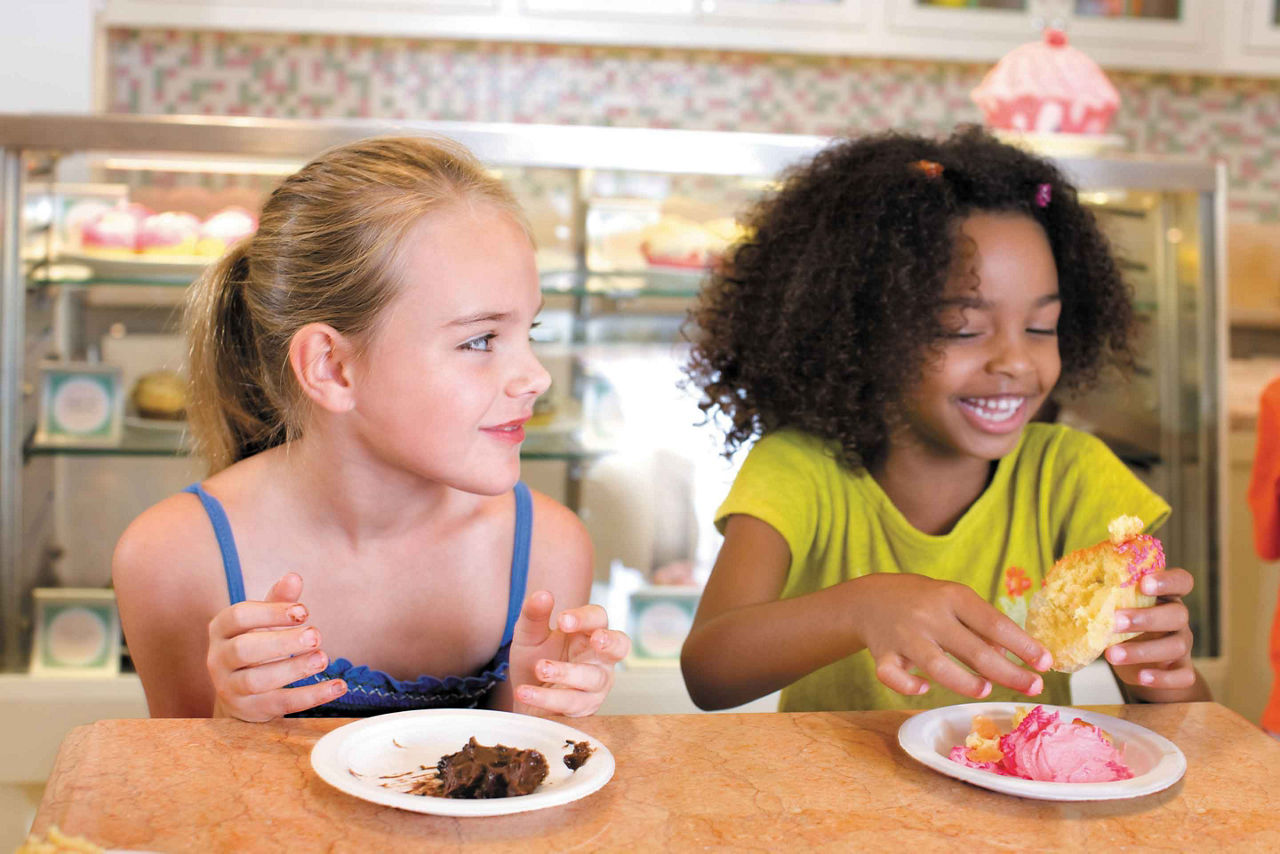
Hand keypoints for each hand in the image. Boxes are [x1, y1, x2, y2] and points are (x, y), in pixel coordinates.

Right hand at [206, 573, 346, 720]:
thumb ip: (279, 599)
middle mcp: (218, 658)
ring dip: (293, 669)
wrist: (240, 691)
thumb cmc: (257, 643)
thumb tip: (294, 577)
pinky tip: (337, 686)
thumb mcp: (264, 620)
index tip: (304, 611)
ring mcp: (230, 687)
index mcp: (221, 629)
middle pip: (244, 649)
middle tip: (317, 635)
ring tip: (323, 658)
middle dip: (282, 642)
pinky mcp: (250, 710)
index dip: (271, 612)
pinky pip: (280, 704)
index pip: (239, 616)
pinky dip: (311, 696)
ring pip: (257, 680)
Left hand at [508, 590, 629, 716]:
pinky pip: (571, 703)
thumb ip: (535, 615)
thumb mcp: (529, 635)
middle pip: (620, 646)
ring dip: (566, 672)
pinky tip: (525, 692)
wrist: (524, 698)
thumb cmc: (535, 659)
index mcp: (588, 633)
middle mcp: (600, 658)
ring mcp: (597, 685)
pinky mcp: (585, 708)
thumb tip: (543, 594)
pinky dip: (546, 698)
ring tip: (540, 668)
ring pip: (592, 677)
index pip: (598, 618)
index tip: (562, 620)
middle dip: (610, 642)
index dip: (584, 618)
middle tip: (597, 640)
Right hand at [849, 574, 1051, 698]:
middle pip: (974, 649)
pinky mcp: (882, 654)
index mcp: (952, 597)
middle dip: (1008, 673)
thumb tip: (1012, 661)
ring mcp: (904, 635)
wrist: (869, 598)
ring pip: (936, 665)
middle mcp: (929, 615)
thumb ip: (982, 628)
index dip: (1023, 645)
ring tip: (985, 690)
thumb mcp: (954, 602)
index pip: (994, 622)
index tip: (1046, 663)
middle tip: (1033, 687)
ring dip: (964, 681)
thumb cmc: (924, 602)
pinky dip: (909, 686)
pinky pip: (893, 676)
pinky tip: (923, 688)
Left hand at [1105, 567, 1197, 693]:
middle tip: (1115, 621)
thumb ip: (1102, 592)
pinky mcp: (1181, 669)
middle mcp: (1178, 617)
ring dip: (1143, 651)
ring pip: (1176, 645)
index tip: (1144, 584)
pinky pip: (1183, 676)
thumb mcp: (1114, 607)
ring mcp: (1183, 643)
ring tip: (1112, 654)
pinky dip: (1164, 678)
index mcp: (1164, 595)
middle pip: (1178, 614)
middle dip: (1146, 618)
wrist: (1138, 663)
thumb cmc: (1122, 625)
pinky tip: (1143, 677)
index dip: (1167, 581)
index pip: (1181, 581)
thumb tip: (1066, 582)